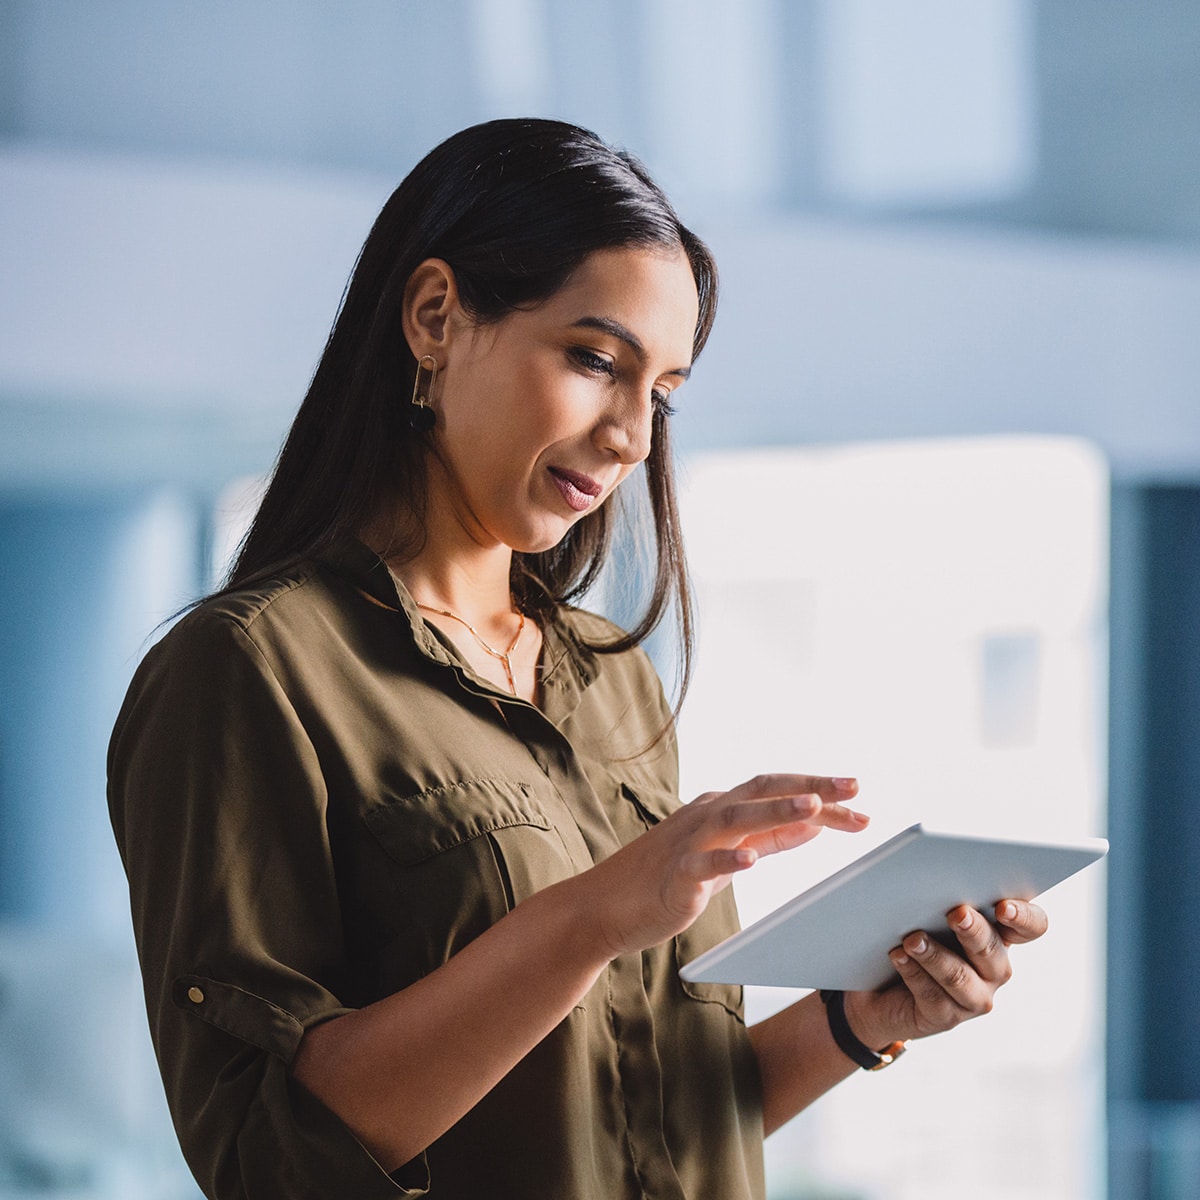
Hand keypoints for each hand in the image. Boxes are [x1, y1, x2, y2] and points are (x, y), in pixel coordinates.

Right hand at [577, 774, 867, 958]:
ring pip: (737, 818)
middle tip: (854, 786)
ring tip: (813, 809)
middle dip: (811, 787)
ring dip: (776, 810)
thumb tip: (814, 823)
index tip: (860, 802)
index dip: (821, 794)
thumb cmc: (668, 881)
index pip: (778, 791)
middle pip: (764, 791)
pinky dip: (728, 860)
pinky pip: (703, 864)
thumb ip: (769, 837)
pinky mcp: (674, 876)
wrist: (604, 907)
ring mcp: (689, 843)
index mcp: (722, 808)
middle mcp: (707, 815)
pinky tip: (750, 861)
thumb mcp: (728, 855)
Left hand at [845, 899, 1049, 1047]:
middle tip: (956, 914)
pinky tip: (898, 956)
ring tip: (912, 939)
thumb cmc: (913, 938)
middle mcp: (994, 969)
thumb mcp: (929, 914)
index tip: (1003, 907)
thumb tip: (931, 881)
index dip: (1024, 917)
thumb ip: (941, 899)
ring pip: (959, 976)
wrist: (880, 987)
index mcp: (999, 935)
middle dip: (974, 931)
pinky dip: (913, 972)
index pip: (1031, 926)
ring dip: (935, 955)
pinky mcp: (946, 1017)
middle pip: (993, 950)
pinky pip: (932, 995)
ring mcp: (974, 997)